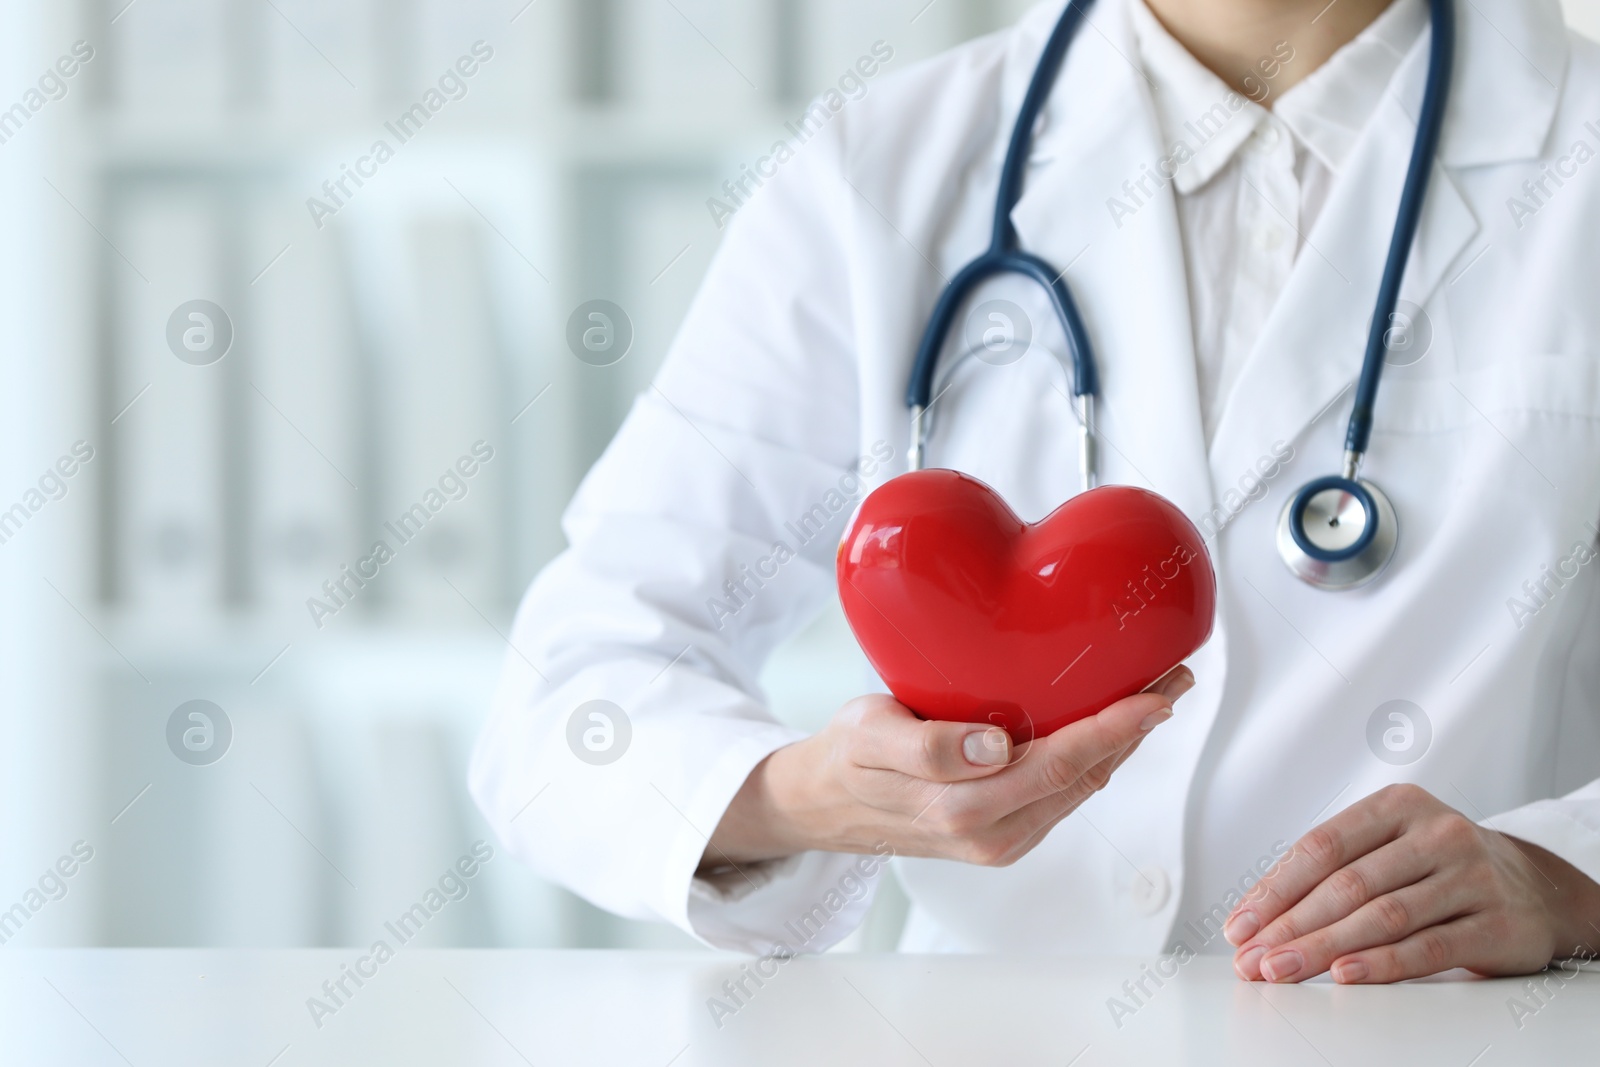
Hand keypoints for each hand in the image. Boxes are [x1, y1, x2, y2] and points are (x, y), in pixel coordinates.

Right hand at [704, 667, 1194, 868]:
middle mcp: (994, 834)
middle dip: (1136, 727)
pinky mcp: (1007, 834)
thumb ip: (928, 747)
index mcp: (964, 809)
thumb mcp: (869, 735)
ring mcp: (1004, 839)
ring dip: (1122, 741)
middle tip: (1172, 677)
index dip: (1115, 727)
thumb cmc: (847, 758)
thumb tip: (994, 748)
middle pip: (1087, 775)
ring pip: (1082, 786)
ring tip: (1152, 692)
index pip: (1061, 763)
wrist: (827, 804)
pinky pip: (1065, 791)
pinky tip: (1106, 724)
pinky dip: (1094, 755)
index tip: (1154, 693)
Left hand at [1227, 783, 1599, 983]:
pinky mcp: (1497, 922)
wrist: (1536, 887)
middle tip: (1253, 958)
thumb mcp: (1391, 846)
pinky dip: (1382, 963)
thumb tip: (1259, 915)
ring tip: (1282, 970)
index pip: (1321, 847)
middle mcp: (1436, 833)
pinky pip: (1429, 946)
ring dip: (1323, 948)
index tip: (1239, 926)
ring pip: (1382, 916)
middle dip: (1290, 926)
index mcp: (1397, 806)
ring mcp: (1470, 875)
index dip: (1275, 890)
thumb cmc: (1439, 866)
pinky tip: (1344, 974)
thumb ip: (1334, 870)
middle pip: (1346, 885)